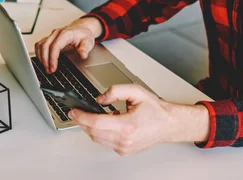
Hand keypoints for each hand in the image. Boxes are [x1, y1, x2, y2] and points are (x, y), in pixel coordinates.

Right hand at [34, 17, 102, 72]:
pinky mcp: (49, 38)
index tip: (53, 68)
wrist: (81, 28)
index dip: (52, 58)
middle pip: (45, 46)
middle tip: (49, 71)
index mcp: (65, 34)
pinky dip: (39, 53)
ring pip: (40, 45)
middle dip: (45, 60)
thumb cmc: (83, 35)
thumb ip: (85, 49)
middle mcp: (56, 33)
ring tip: (45, 68)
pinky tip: (42, 61)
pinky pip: (39, 45)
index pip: (55, 46)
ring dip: (41, 58)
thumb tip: (82, 55)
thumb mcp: (88, 42)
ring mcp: (52, 35)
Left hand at [68, 84, 209, 155]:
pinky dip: (101, 132)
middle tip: (77, 112)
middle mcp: (125, 140)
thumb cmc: (155, 110)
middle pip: (93, 133)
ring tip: (91, 115)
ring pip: (98, 139)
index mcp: (127, 126)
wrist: (168, 124)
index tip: (74, 111)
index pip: (97, 123)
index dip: (82, 117)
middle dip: (82, 122)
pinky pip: (105, 142)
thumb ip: (116, 90)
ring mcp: (124, 148)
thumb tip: (100, 98)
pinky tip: (106, 123)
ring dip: (90, 127)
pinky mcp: (124, 151)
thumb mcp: (136, 92)